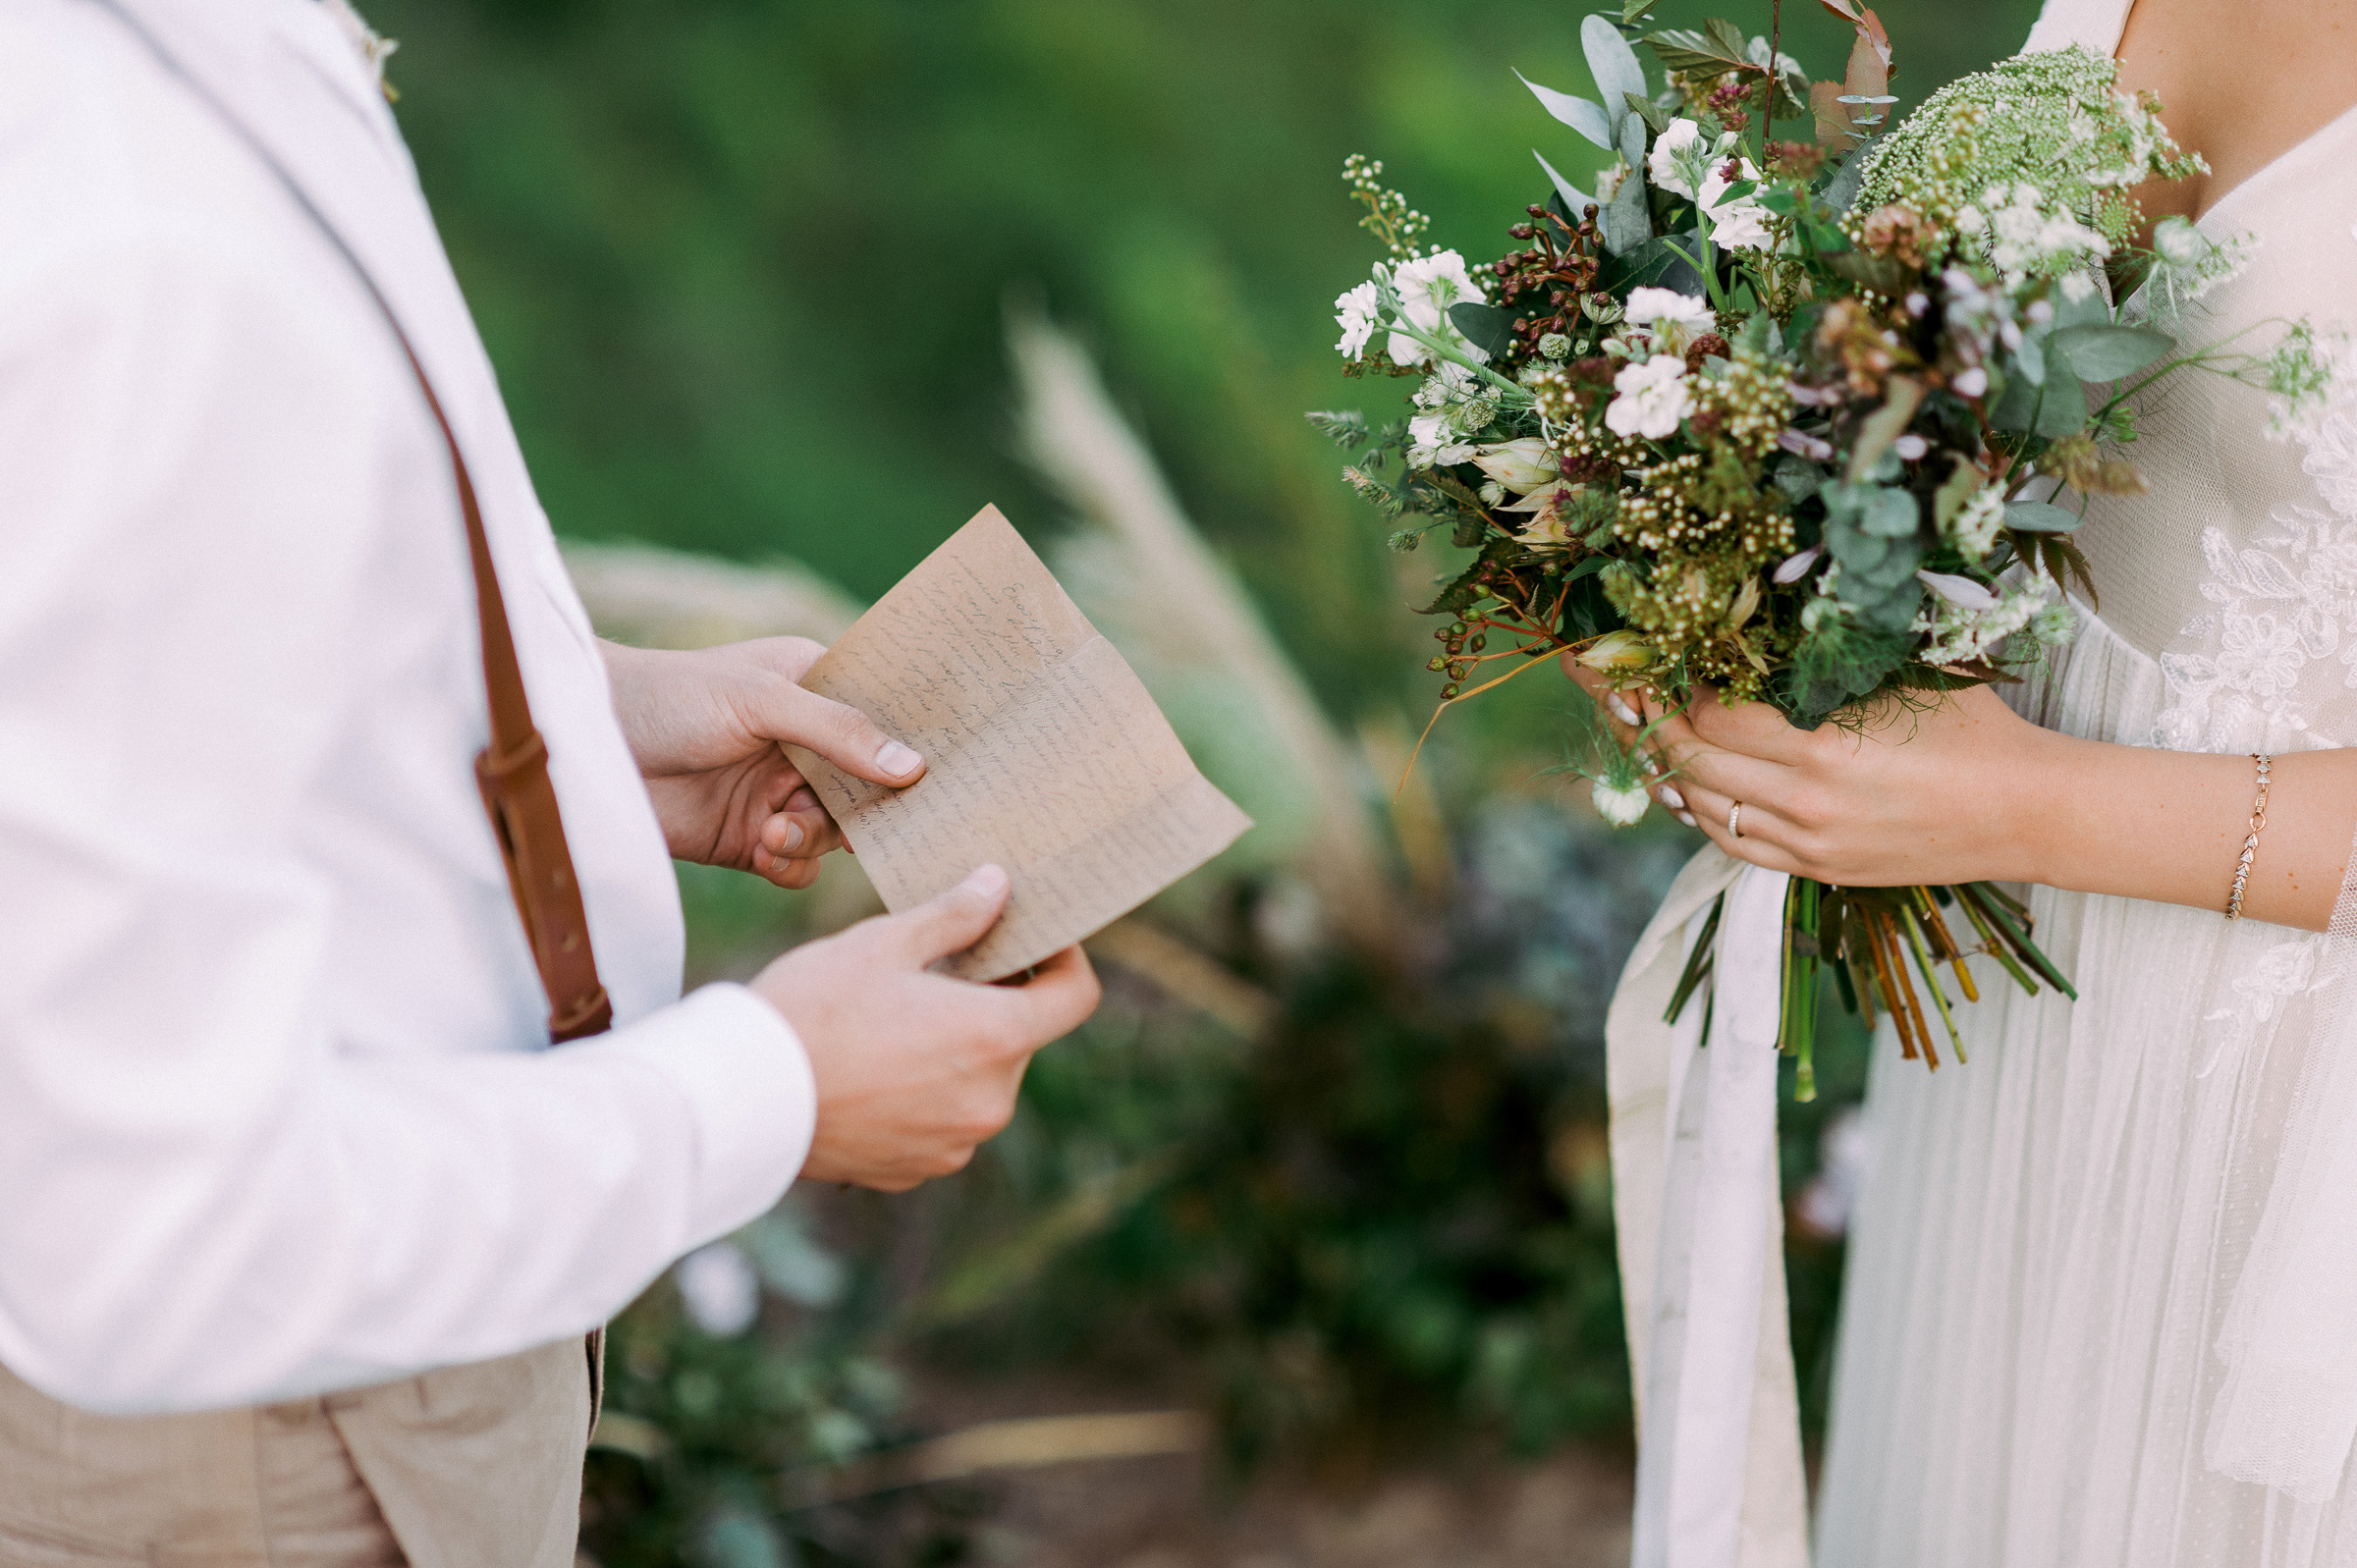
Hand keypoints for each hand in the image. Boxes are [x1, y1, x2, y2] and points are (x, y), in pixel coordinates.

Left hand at [601, 638, 924, 889]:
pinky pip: (799, 867)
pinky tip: (764, 850)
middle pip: (870, 788)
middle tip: (853, 819)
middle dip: (864, 808)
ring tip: (775, 828)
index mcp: (816, 690)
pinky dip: (791, 866)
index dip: (914, 748)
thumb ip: (837, 732)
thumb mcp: (760, 701)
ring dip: (814, 837)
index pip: (885, 721)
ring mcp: (778, 793)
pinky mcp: (749, 839)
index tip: (944, 776)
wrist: (585, 744)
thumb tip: (913, 767)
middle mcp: (805, 744)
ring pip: (836, 832)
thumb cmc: (670, 695)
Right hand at [753, 864, 1101, 1190]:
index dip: (1065, 961)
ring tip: (896, 1019)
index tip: (1035, 940)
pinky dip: (926, 1092)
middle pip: (1021, 1037)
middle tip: (940, 969)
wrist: (738, 1098)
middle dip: (993, 1000)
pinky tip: (873, 1066)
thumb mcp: (882, 943)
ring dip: (957, 1048)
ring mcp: (954, 1144)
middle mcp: (988, 1102)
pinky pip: (943, 1121)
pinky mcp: (917, 1171)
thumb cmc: (810, 1008)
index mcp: (994, 1038)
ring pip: (980, 1081)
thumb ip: (954, 916)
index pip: (1076, 998)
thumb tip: (999, 885)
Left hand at [1564, 659, 2052, 887]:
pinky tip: (1684, 782)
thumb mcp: (1908, 669)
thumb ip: (1834, 650)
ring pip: (1700, 807)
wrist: (2028, 811)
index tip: (1660, 653)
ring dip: (1663, 766)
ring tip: (1636, 725)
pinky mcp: (1817, 869)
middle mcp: (1803, 803)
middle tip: (1604, 681)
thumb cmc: (1976, 727)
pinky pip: (1731, 843)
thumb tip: (1766, 610)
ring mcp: (1806, 843)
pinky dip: (1698, 810)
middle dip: (1640, 717)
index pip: (1712, 716)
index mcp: (1822, 748)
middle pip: (1689, 760)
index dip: (1677, 684)